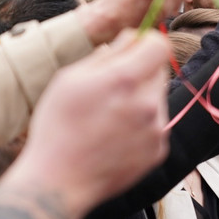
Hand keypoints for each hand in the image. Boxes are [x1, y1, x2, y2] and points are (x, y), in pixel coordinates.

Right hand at [19, 30, 170, 209]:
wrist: (59, 181)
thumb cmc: (57, 127)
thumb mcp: (70, 79)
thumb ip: (108, 54)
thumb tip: (133, 37)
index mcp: (124, 80)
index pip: (160, 45)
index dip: (148, 42)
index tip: (135, 48)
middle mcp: (148, 104)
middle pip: (160, 71)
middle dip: (140, 71)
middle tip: (111, 87)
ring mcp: (157, 129)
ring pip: (157, 98)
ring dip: (141, 98)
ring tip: (108, 116)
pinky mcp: (159, 149)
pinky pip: (157, 124)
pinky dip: (142, 124)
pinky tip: (115, 135)